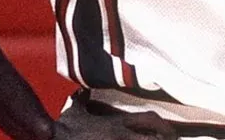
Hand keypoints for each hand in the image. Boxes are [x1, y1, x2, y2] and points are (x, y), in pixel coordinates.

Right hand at [52, 96, 178, 139]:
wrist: (51, 138)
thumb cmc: (63, 128)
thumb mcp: (75, 110)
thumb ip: (83, 100)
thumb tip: (83, 90)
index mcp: (117, 123)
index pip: (150, 120)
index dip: (164, 126)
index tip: (172, 133)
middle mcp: (121, 137)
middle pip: (153, 139)